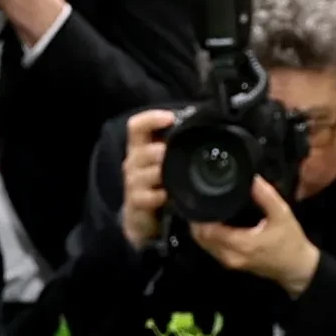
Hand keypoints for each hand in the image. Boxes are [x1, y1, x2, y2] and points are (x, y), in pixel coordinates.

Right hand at [119, 107, 175, 247]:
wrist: (143, 216)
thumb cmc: (157, 181)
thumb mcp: (164, 159)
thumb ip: (175, 143)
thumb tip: (202, 124)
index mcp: (139, 147)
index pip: (137, 126)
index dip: (151, 119)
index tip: (170, 118)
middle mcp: (133, 162)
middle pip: (144, 151)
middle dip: (163, 152)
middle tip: (178, 154)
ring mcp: (132, 183)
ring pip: (149, 173)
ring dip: (164, 173)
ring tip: (176, 175)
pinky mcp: (135, 202)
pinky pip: (150, 196)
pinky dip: (163, 195)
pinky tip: (171, 195)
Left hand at [190, 177, 321, 292]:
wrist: (295, 267)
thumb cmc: (290, 241)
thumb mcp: (282, 214)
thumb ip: (266, 196)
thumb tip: (252, 179)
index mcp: (241, 243)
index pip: (208, 230)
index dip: (201, 215)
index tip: (201, 198)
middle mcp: (229, 255)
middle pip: (201, 238)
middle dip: (197, 220)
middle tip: (199, 201)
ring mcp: (228, 261)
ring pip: (203, 244)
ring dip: (200, 229)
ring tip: (204, 209)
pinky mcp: (229, 263)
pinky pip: (211, 248)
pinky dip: (207, 236)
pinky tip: (212, 222)